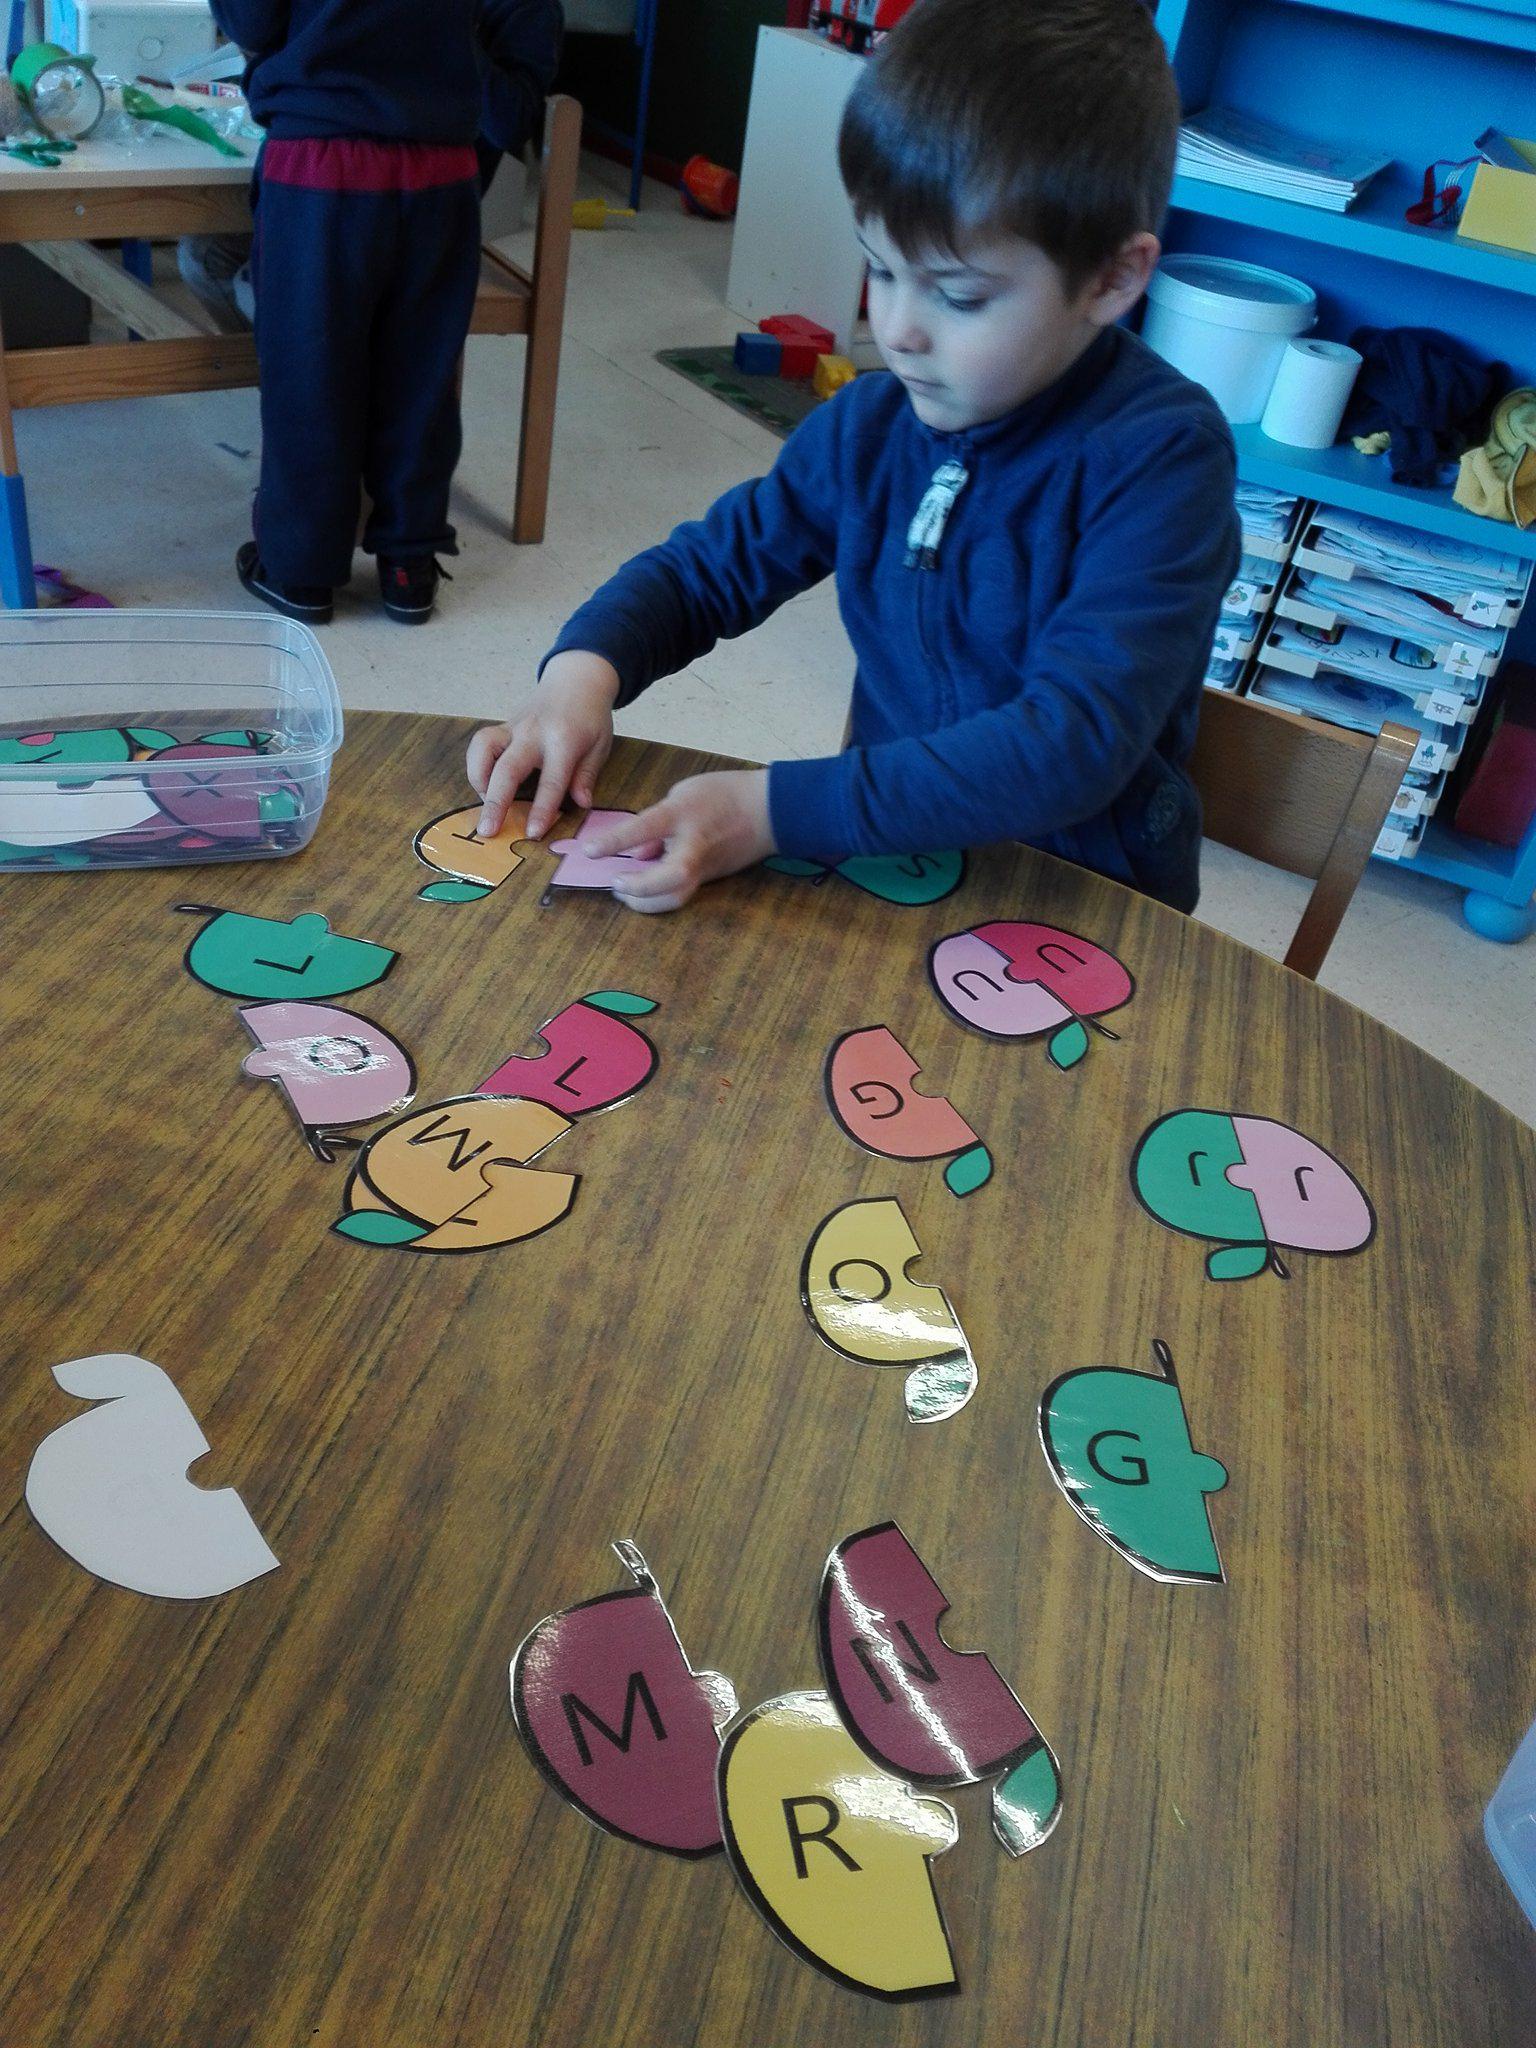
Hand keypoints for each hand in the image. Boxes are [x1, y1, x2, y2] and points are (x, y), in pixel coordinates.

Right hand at [466, 650, 620, 838]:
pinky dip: (476, 766)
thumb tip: (581, 803)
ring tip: (483, 806)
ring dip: (478, 779)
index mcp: (564, 740)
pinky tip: (484, 785)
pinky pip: (481, 744)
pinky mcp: (502, 726)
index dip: (542, 809)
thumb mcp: (600, 746)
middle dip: (496, 802)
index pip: (551, 780)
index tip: (533, 833)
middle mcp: (533, 733)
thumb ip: (587, 775)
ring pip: (484, 750)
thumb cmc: (591, 718)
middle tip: (487, 831)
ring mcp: (514, 727)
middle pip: (508, 769)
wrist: (575, 680)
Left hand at [584, 769, 775, 913]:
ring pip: (677, 896)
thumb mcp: (683, 794)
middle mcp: (694, 845)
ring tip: (624, 892)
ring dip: (646, 902)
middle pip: (670, 880)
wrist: (769, 810)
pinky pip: (682, 892)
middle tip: (615, 884)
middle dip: (639, 890)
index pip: (644, 828)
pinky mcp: (711, 878)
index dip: (615, 841)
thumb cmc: (724, 794)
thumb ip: (657, 824)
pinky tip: (645, 889)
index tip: (589, 850)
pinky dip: (660, 895)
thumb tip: (637, 853)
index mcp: (683, 814)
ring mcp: (705, 866)